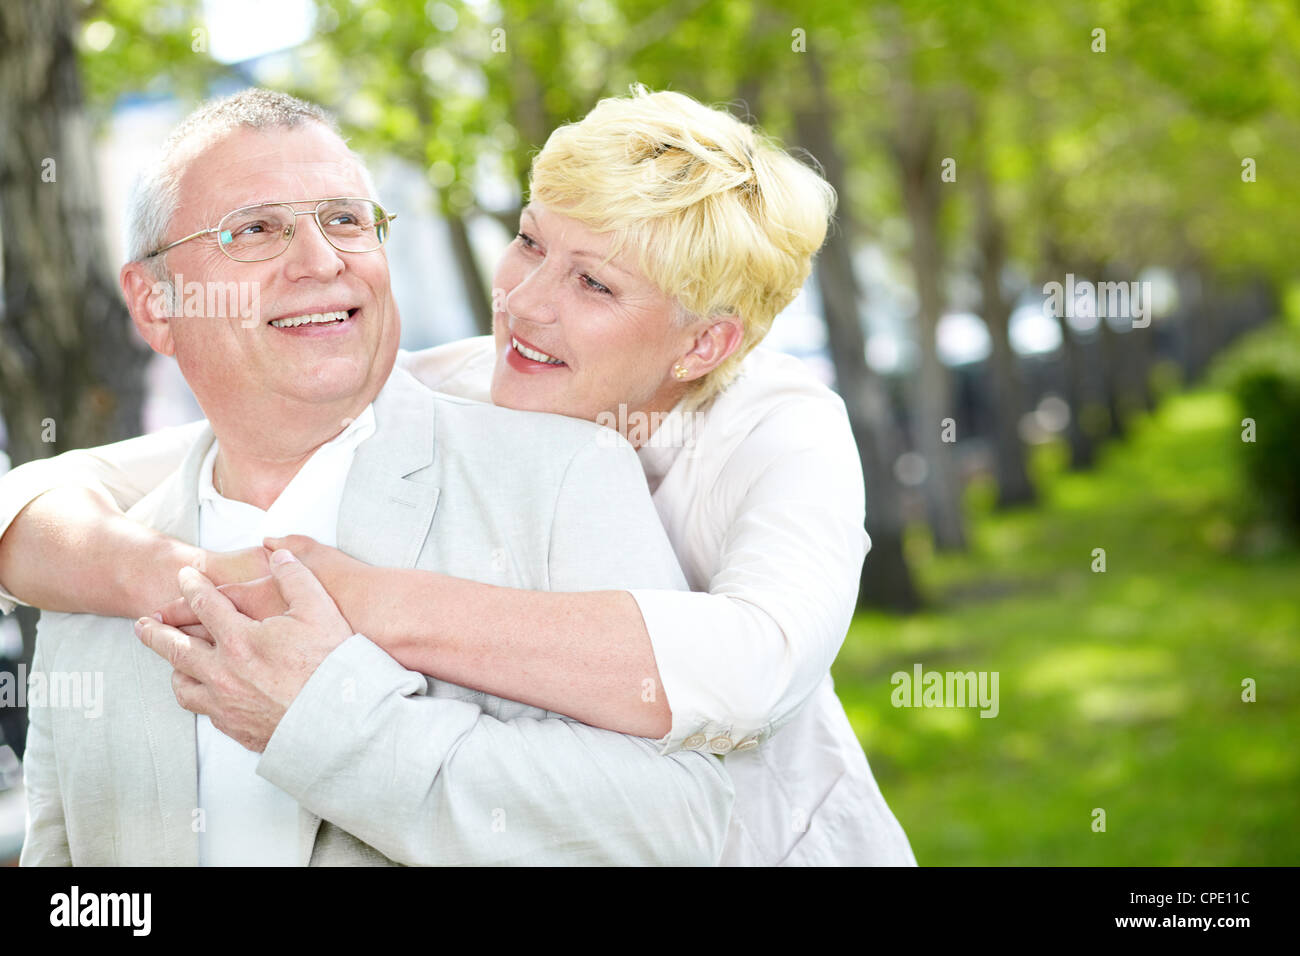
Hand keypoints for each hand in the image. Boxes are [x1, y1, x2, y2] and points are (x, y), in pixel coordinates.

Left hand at [135, 549, 352, 752]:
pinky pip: (205, 711)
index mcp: (240, 639)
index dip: (192, 585)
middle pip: (176, 648)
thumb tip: (279, 554)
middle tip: (143, 624)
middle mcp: (223, 673)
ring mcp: (226, 704)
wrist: (341, 721)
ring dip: (175, 670)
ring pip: (184, 686)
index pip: (204, 604)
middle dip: (156, 632)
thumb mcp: (320, 609)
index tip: (183, 576)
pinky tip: (208, 695)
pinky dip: (200, 698)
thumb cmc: (332, 664)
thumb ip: (295, 577)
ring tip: (174, 663)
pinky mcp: (236, 728)